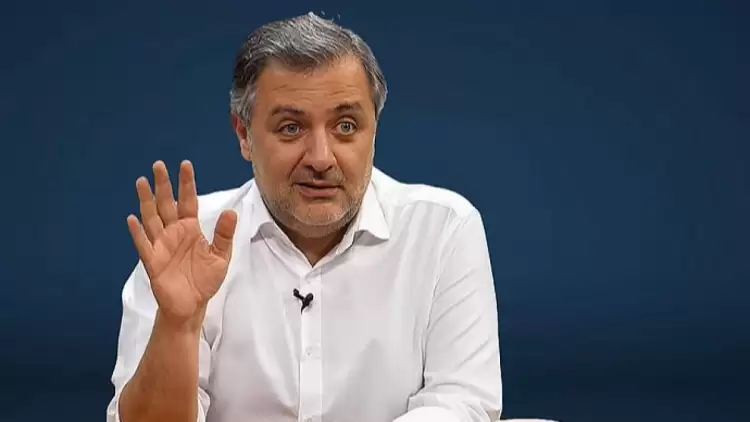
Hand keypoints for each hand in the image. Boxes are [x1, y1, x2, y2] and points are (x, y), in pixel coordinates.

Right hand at [126, 160, 237, 327]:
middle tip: (158, 164)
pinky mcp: (153, 261)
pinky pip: (144, 245)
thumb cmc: (205, 280)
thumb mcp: (221, 256)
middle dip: (162, 185)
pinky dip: (137, 232)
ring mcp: (161, 245)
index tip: (185, 165)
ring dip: (146, 201)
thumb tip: (231, 212)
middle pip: (166, 204)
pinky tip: (132, 219)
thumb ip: (224, 235)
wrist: (191, 305)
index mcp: (190, 228)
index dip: (186, 184)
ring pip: (151, 219)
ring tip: (141, 182)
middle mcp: (173, 232)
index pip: (188, 201)